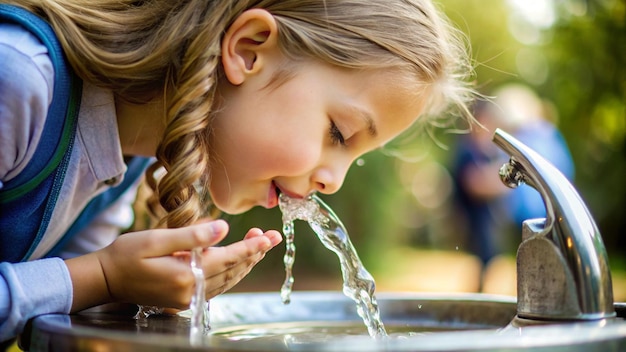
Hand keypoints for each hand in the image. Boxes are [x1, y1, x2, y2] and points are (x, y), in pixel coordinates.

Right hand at [68, 220, 280, 310]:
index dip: (251, 248)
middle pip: (232, 271)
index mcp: (186, 275)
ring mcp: (188, 299)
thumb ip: (192, 236)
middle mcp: (191, 292)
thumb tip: (223, 228)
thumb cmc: (126, 254)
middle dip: (254, 253)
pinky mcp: (184, 300)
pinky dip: (230, 272)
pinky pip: (217, 286)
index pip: (228, 259)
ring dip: (244, 262)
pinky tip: (236, 260)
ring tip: (258, 244)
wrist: (106, 279)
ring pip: (227, 280)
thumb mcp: (156, 239)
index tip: (269, 237)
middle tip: (270, 236)